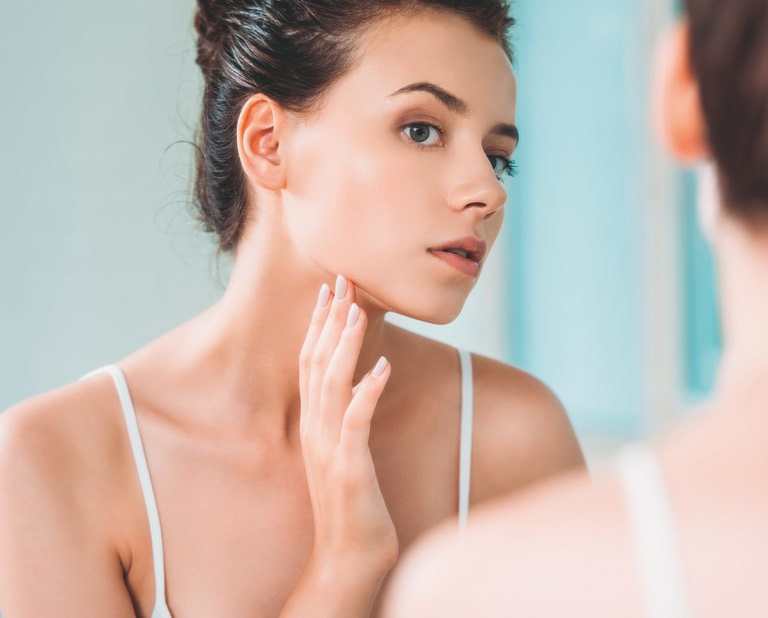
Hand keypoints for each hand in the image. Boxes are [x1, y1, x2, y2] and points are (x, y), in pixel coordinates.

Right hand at [297, 275, 396, 586]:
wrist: (347, 558)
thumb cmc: (352, 506)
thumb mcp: (345, 454)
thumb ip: (346, 419)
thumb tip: (361, 384)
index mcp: (314, 424)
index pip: (311, 363)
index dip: (320, 325)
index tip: (331, 290)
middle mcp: (316, 430)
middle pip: (317, 363)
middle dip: (330, 320)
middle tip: (342, 281)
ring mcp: (329, 448)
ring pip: (332, 385)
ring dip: (345, 345)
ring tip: (358, 310)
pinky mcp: (349, 467)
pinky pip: (357, 421)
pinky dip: (368, 391)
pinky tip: (384, 367)